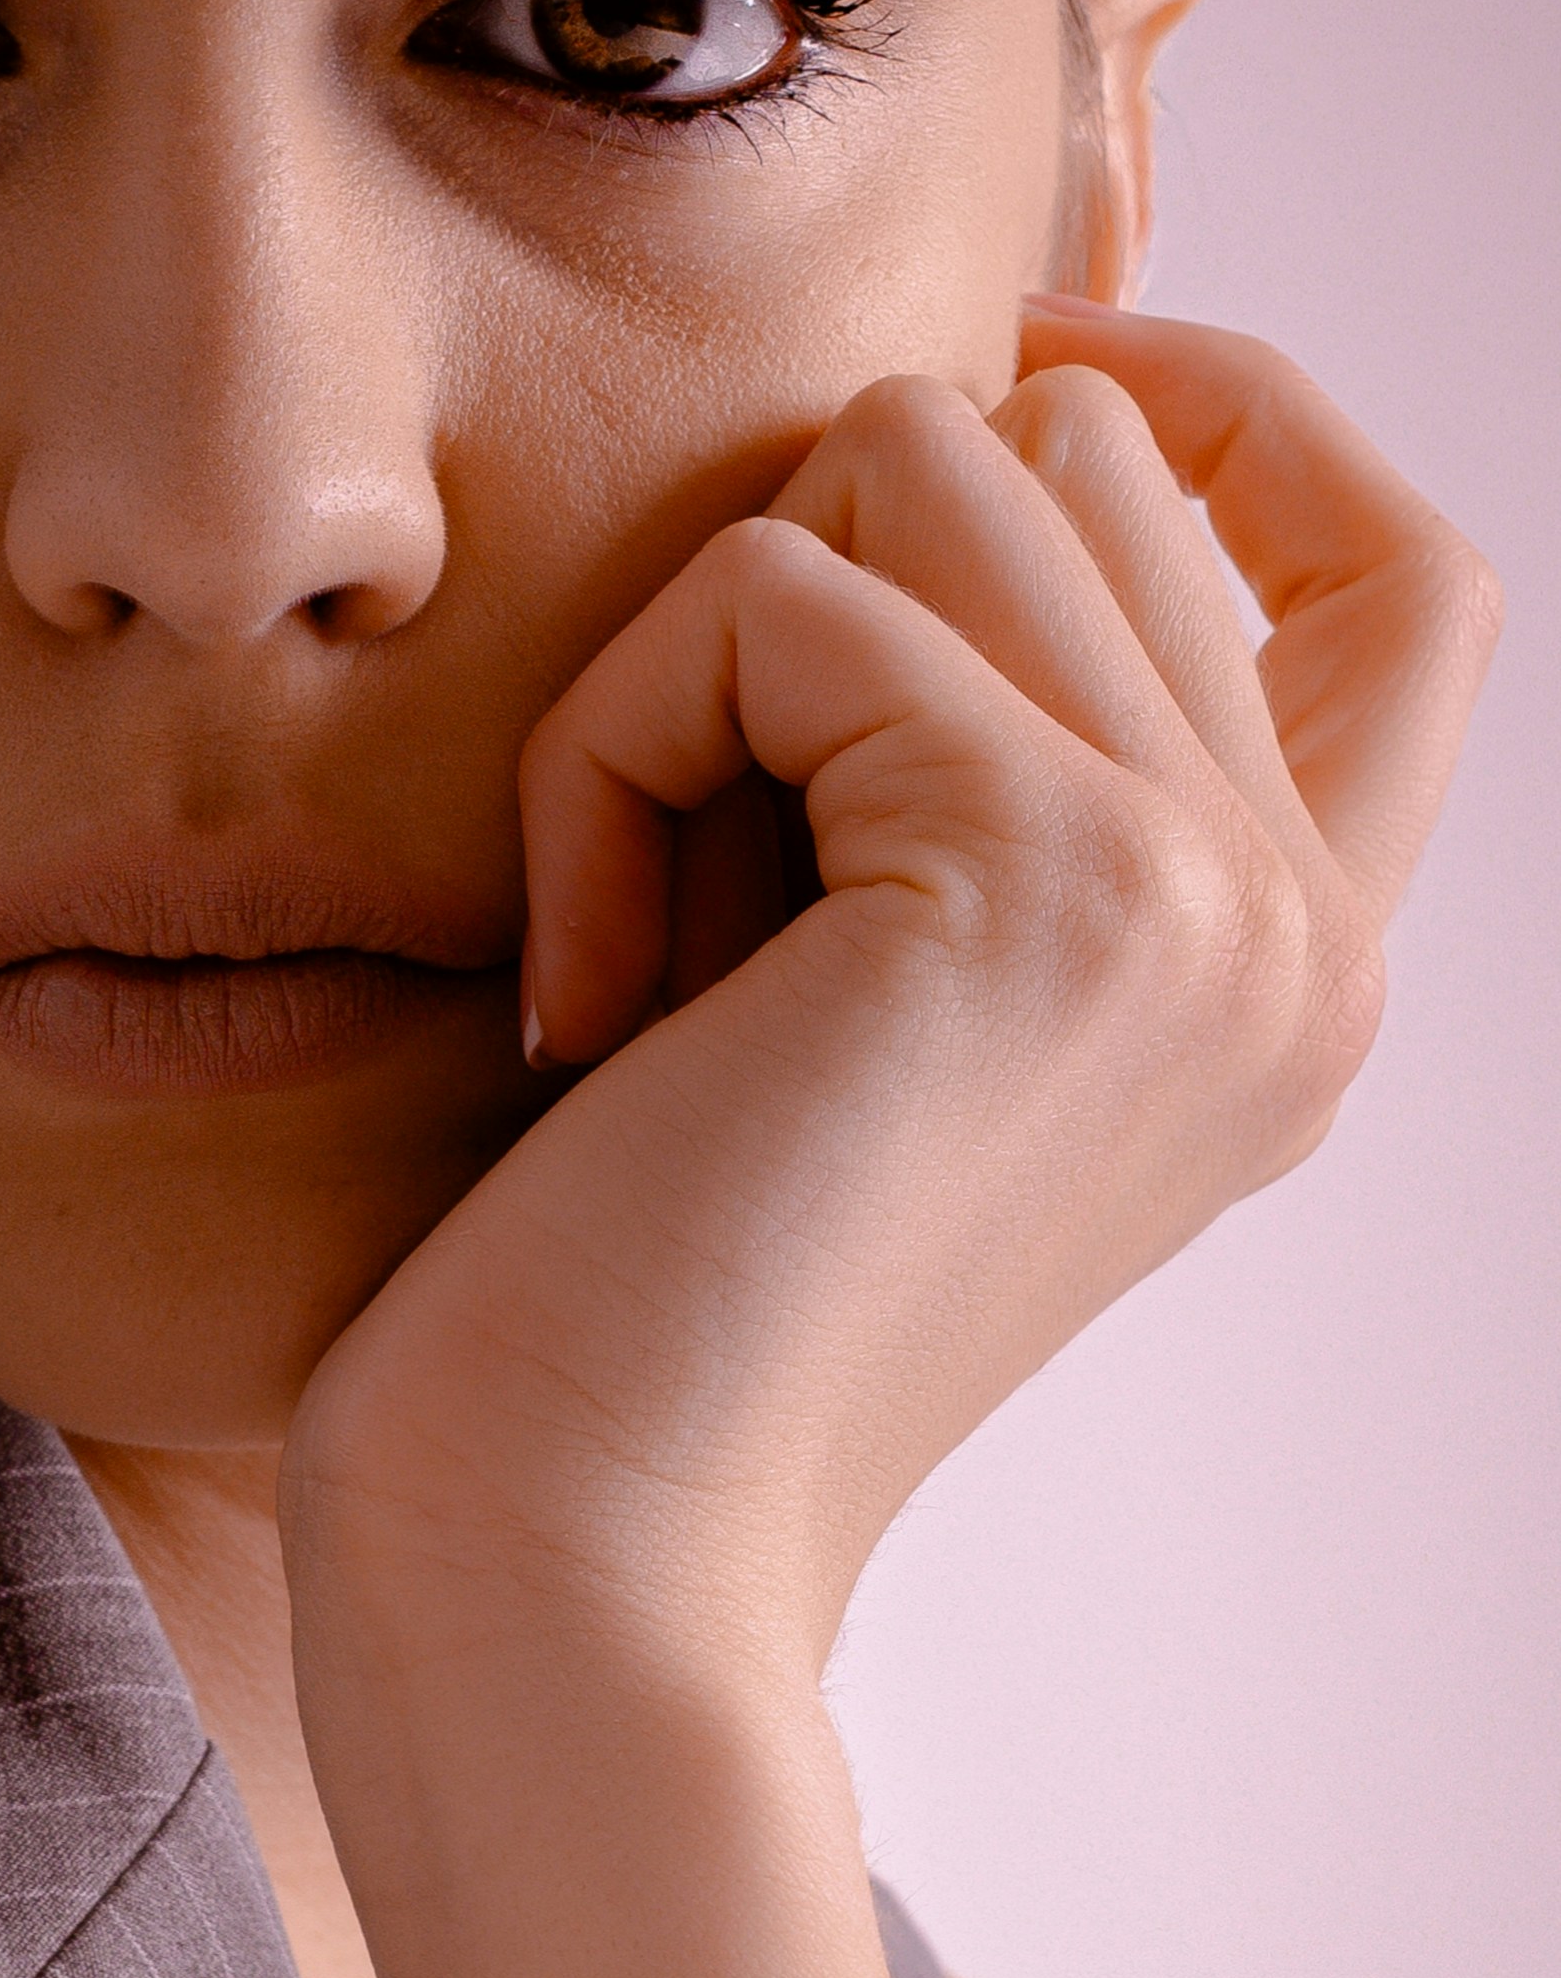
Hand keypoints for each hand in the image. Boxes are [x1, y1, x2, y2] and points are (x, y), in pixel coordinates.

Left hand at [287, 312, 1496, 1696]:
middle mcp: (1304, 927)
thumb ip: (980, 758)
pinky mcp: (1045, 864)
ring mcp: (1208, 891)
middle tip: (693, 866)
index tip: (1001, 405)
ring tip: (642, 928)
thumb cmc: (644, 1302)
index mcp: (1292, 968)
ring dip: (690, 652)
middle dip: (806, 578)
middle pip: (1072, 448)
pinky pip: (767, 591)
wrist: (579, 1572)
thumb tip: (958, 430)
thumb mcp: (873, 994)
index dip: (1219, 411)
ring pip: (920, 453)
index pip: (1399, 568)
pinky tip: (593, 1006)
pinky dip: (608, 757)